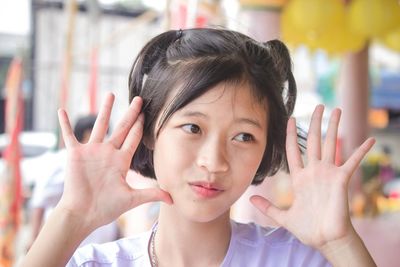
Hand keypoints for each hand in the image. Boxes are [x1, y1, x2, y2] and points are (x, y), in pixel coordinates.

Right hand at [56, 93, 171, 230]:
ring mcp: (92, 151)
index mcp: (121, 160)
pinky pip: (69, 136)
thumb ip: (151, 194)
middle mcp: (108, 152)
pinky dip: (65, 124)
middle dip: (131, 113)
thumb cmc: (106, 207)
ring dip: (105, 110)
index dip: (140, 126)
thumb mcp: (131, 199)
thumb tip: (173, 199)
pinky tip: (62, 111)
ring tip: (111, 94)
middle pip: (122, 127)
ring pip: (100, 125)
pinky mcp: (76, 154)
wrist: (83, 214)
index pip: (134, 138)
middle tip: (138, 98)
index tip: (146, 113)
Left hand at [250, 105, 374, 248]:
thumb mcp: (282, 216)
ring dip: (334, 127)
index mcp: (300, 178)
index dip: (292, 134)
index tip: (290, 119)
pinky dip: (361, 151)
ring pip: (331, 144)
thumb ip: (267, 207)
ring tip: (337, 109)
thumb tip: (250, 199)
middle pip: (314, 141)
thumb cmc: (307, 229)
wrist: (325, 240)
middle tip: (318, 106)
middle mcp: (314, 171)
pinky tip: (370, 139)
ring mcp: (328, 174)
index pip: (294, 150)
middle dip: (315, 123)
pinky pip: (352, 162)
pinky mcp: (341, 180)